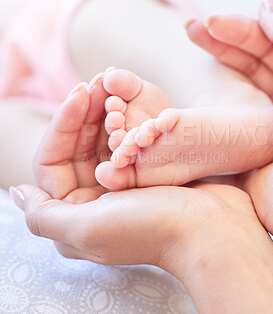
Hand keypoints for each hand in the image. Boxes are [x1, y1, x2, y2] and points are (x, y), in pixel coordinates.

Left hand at [10, 68, 272, 313]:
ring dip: (104, 114)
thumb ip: (43, 215)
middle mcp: (97, 201)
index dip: (62, 126)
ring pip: (103, 142)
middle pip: (78, 149)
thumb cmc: (151, 229)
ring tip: (110, 85)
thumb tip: (16, 194)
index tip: (79, 94)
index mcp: (77, 215)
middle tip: (95, 83)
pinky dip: (126, 121)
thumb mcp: (85, 229)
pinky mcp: (148, 177)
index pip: (53, 163)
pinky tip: (129, 102)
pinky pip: (128, 143)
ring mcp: (124, 187)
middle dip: (85, 115)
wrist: (212, 230)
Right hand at [186, 0, 272, 246]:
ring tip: (186, 52)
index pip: (268, 45)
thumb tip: (266, 4)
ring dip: (211, 69)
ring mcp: (263, 126)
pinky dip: (208, 104)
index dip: (239, 30)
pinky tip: (191, 92)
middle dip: (221, 42)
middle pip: (248, 63)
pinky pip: (225, 120)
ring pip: (234, 88)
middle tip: (188, 28)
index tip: (207, 23)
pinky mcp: (245, 149)